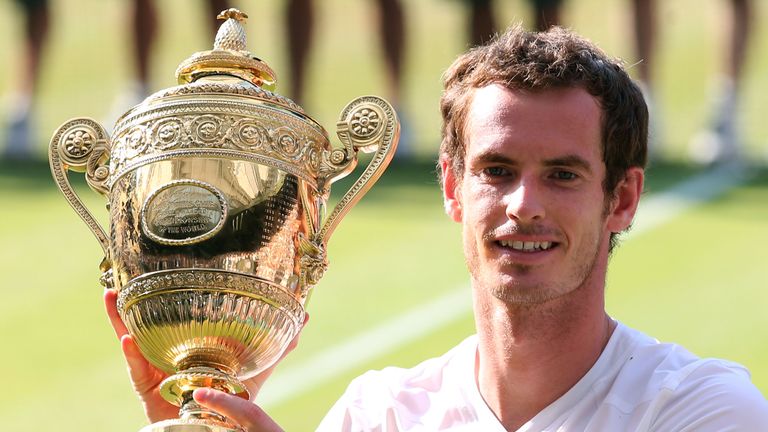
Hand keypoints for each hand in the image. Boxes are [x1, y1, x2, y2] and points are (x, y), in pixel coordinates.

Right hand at [104, 288, 306, 423]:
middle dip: (132, 302)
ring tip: (112, 297)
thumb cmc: (229, 398)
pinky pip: (136, 368)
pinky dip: (131, 353)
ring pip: (131, 339)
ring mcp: (153, 368)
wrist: (213, 426)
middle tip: (123, 278)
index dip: (163, 295)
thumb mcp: (254, 368)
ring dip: (119, 318)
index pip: (172, 315)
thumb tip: (303, 319)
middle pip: (145, 322)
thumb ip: (276, 346)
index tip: (155, 268)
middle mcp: (166, 353)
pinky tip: (127, 338)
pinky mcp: (147, 388)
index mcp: (186, 345)